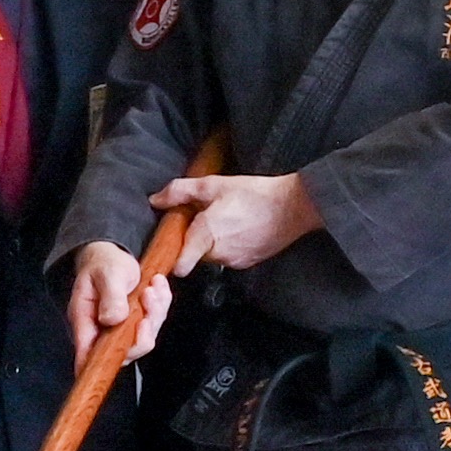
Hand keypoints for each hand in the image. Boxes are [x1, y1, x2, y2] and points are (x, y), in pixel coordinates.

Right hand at [64, 238, 171, 362]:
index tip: (129, 345)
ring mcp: (120, 328)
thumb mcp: (107, 273)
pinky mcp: (136, 323)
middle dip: (144, 328)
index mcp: (84, 320)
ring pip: (144, 337)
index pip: (88, 353)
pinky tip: (158, 286)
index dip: (103, 361)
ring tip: (153, 286)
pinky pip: (154, 323)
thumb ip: (110, 296)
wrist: (110, 255)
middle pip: (125, 350)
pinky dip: (161, 305)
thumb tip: (112, 320)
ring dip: (155, 312)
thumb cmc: (103, 264)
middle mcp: (101, 330)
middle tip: (149, 295)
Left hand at [154, 168, 316, 273]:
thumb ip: (179, 192)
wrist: (294, 206)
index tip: (170, 249)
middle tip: (205, 219)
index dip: (171, 258)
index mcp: (205, 237)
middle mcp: (218, 254)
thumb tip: (156, 200)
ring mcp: (235, 261)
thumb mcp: (213, 184)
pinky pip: (231, 256)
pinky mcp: (250, 262)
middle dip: (195, 241)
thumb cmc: (254, 194)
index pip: (179, 265)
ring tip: (227, 222)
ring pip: (213, 255)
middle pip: (194, 255)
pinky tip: (242, 229)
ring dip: (214, 243)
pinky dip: (231, 246)